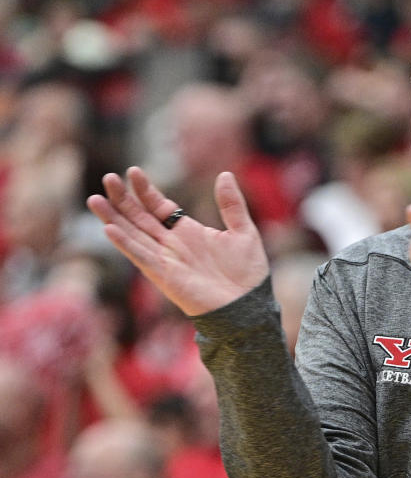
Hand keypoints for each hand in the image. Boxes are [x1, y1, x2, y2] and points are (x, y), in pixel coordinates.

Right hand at [87, 167, 268, 315]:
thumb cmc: (247, 274)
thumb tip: (225, 174)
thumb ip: (232, 204)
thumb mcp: (243, 231)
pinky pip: (140, 257)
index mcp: (188, 232)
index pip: (159, 207)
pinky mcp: (163, 276)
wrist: (248, 306)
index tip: (133, 171)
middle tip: (108, 178)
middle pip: (140, 218)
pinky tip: (110, 229)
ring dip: (113, 218)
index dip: (146, 191)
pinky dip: (125, 244)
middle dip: (123, 199)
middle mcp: (172, 245)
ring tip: (95, 198)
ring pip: (133, 235)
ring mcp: (166, 260)